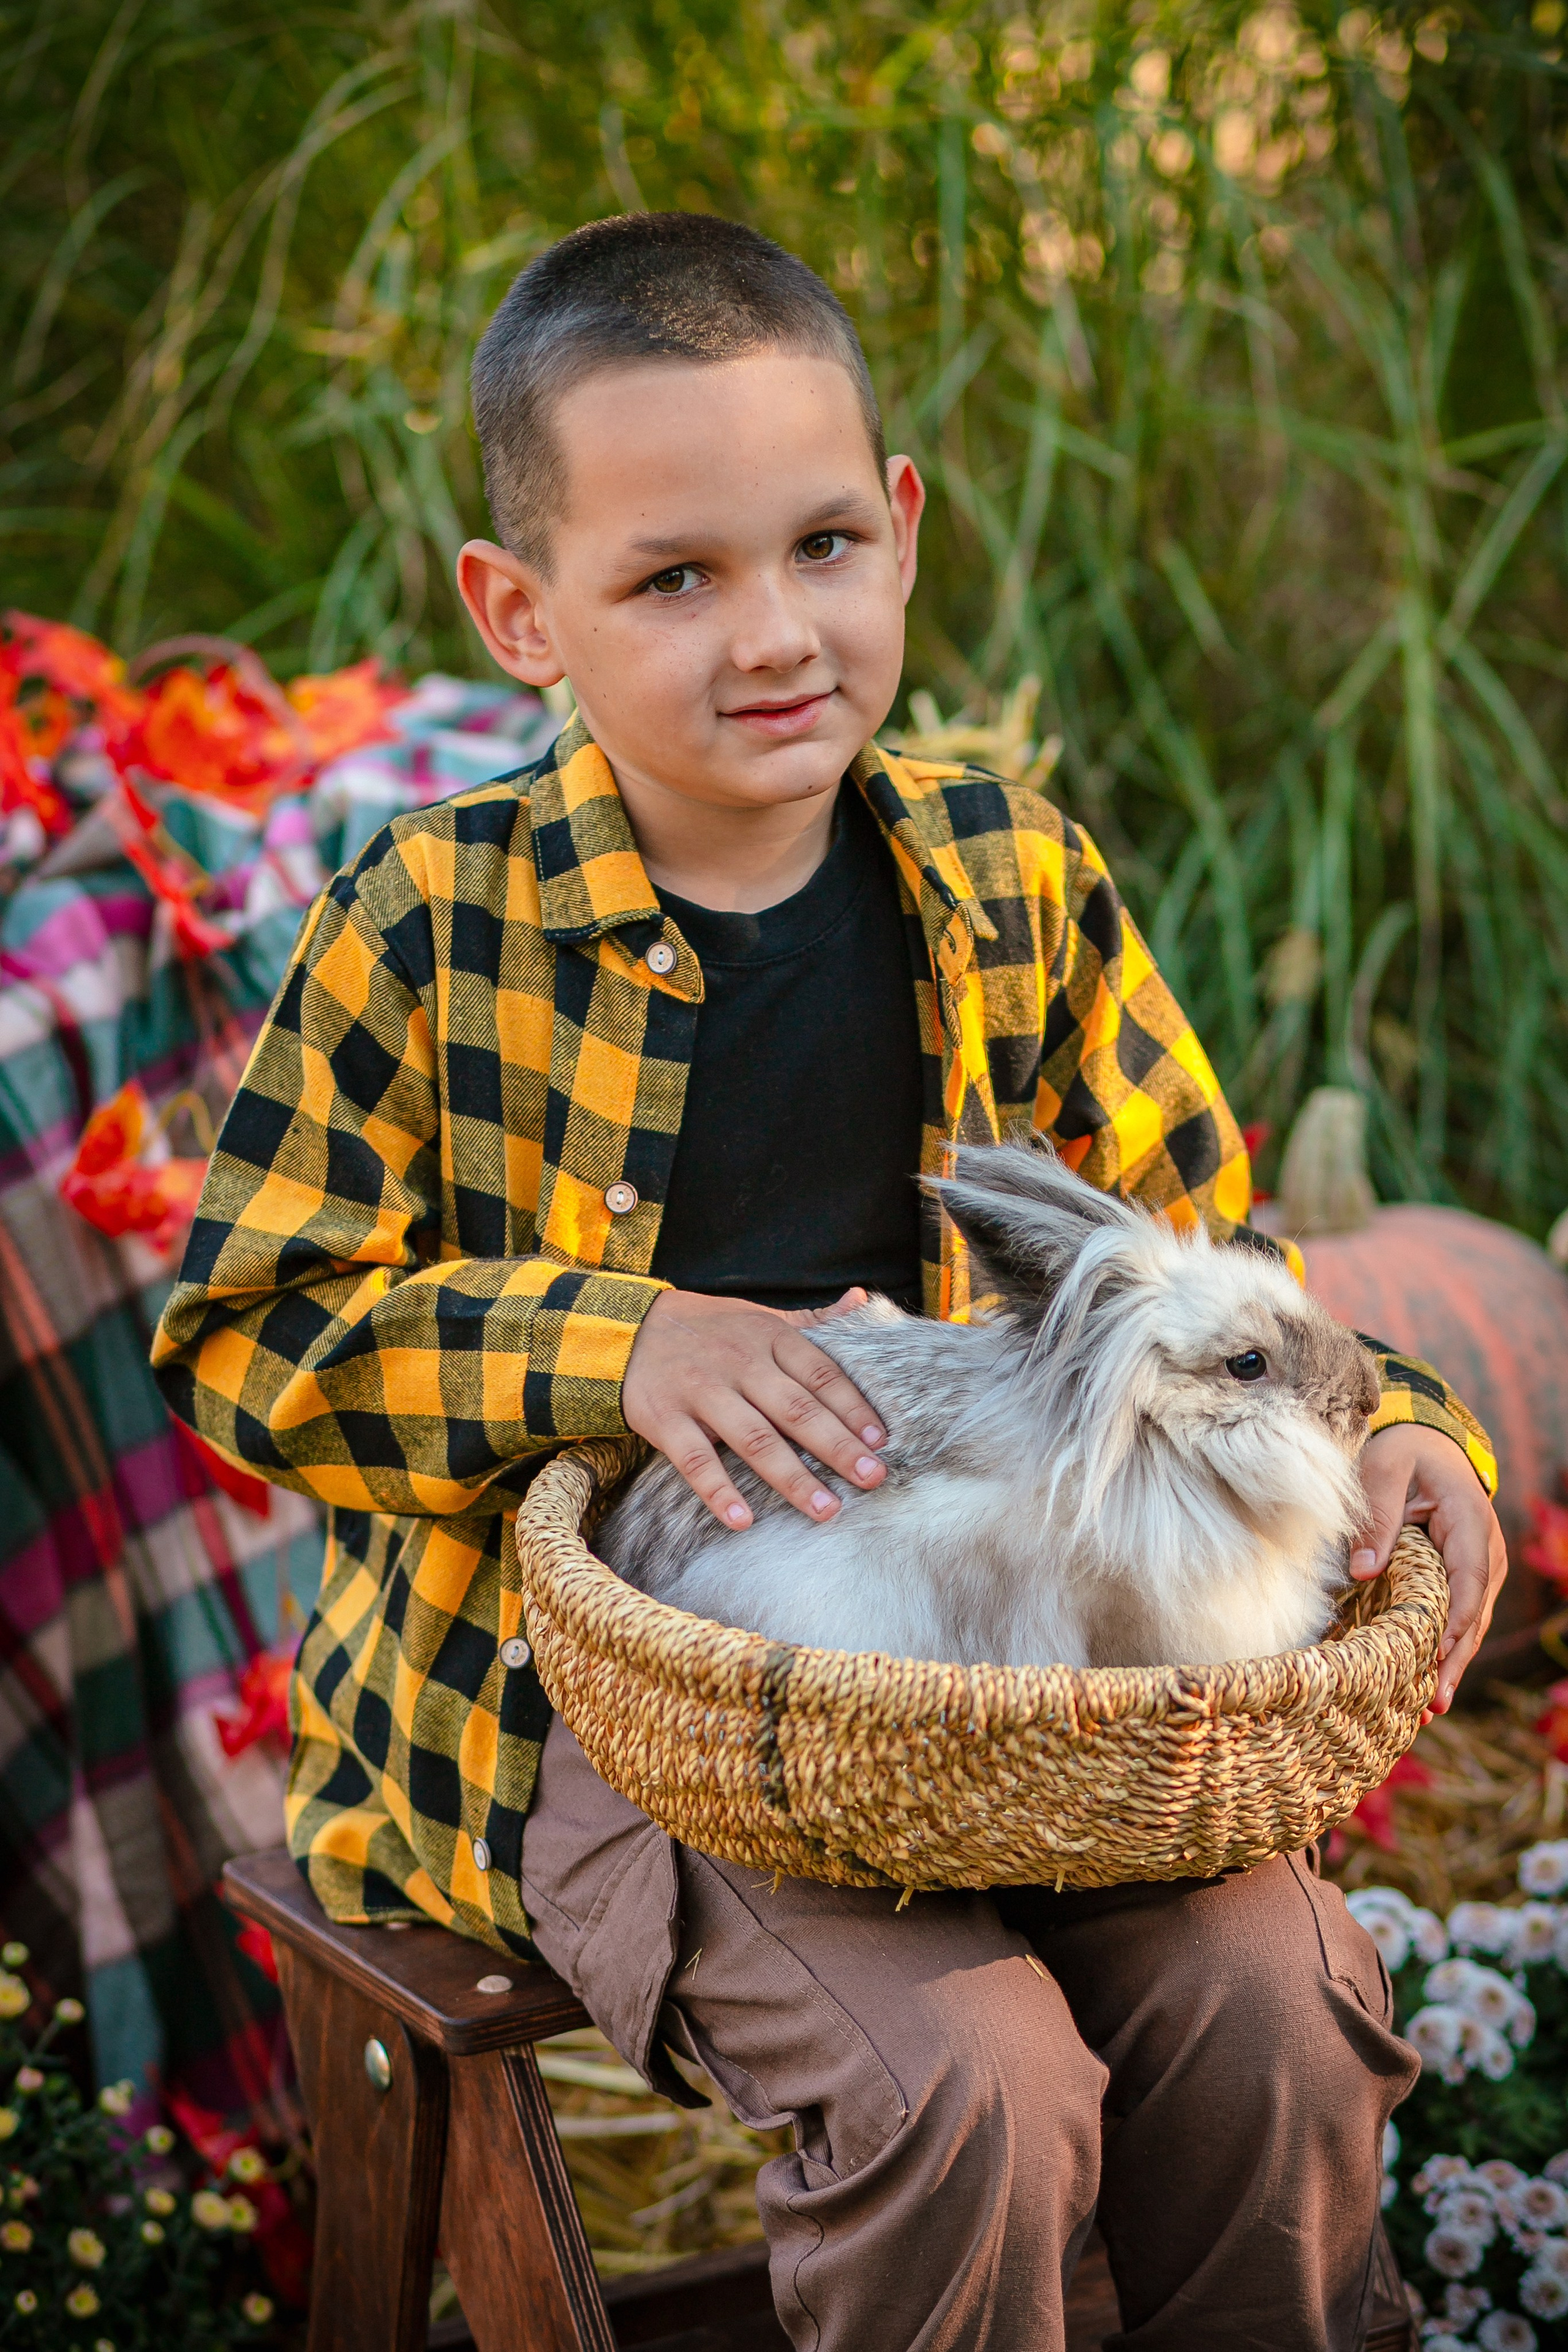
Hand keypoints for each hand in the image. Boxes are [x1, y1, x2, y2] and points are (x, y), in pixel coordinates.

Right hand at [622, 1287, 886, 1531]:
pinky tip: (744, 1520)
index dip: (853, 1407)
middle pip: (796, 1409)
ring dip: (792, 1477)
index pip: (821, 1374)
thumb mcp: (759, 1316)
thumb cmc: (709, 1331)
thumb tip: (862, 1300)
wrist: (627, 1331)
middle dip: (837, 1447)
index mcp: (768, 1338)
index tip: (881, 1440)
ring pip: (753, 1439)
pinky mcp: (664, 1418)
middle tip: (872, 1479)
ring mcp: (701, 1392)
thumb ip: (812, 1320)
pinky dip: (719, 1491)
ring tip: (826, 1509)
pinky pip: (695, 1460)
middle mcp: (739, 1363)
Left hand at [1353, 1425, 1507, 1715]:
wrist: (1425, 1441)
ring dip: (1452, 1663)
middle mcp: (1485, 1549)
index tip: (1436, 1656)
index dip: (1455, 1621)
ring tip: (1431, 1708)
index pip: (1469, 1578)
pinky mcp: (1464, 1577)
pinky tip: (1429, 1683)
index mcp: (1469, 1520)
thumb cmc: (1402, 1452)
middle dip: (1455, 1659)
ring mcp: (1479, 1566)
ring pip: (1470, 1622)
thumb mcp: (1383, 1469)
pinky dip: (1447, 1649)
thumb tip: (1364, 1571)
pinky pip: (1459, 1616)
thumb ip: (1376, 1517)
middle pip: (1473, 1612)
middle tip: (1433, 1703)